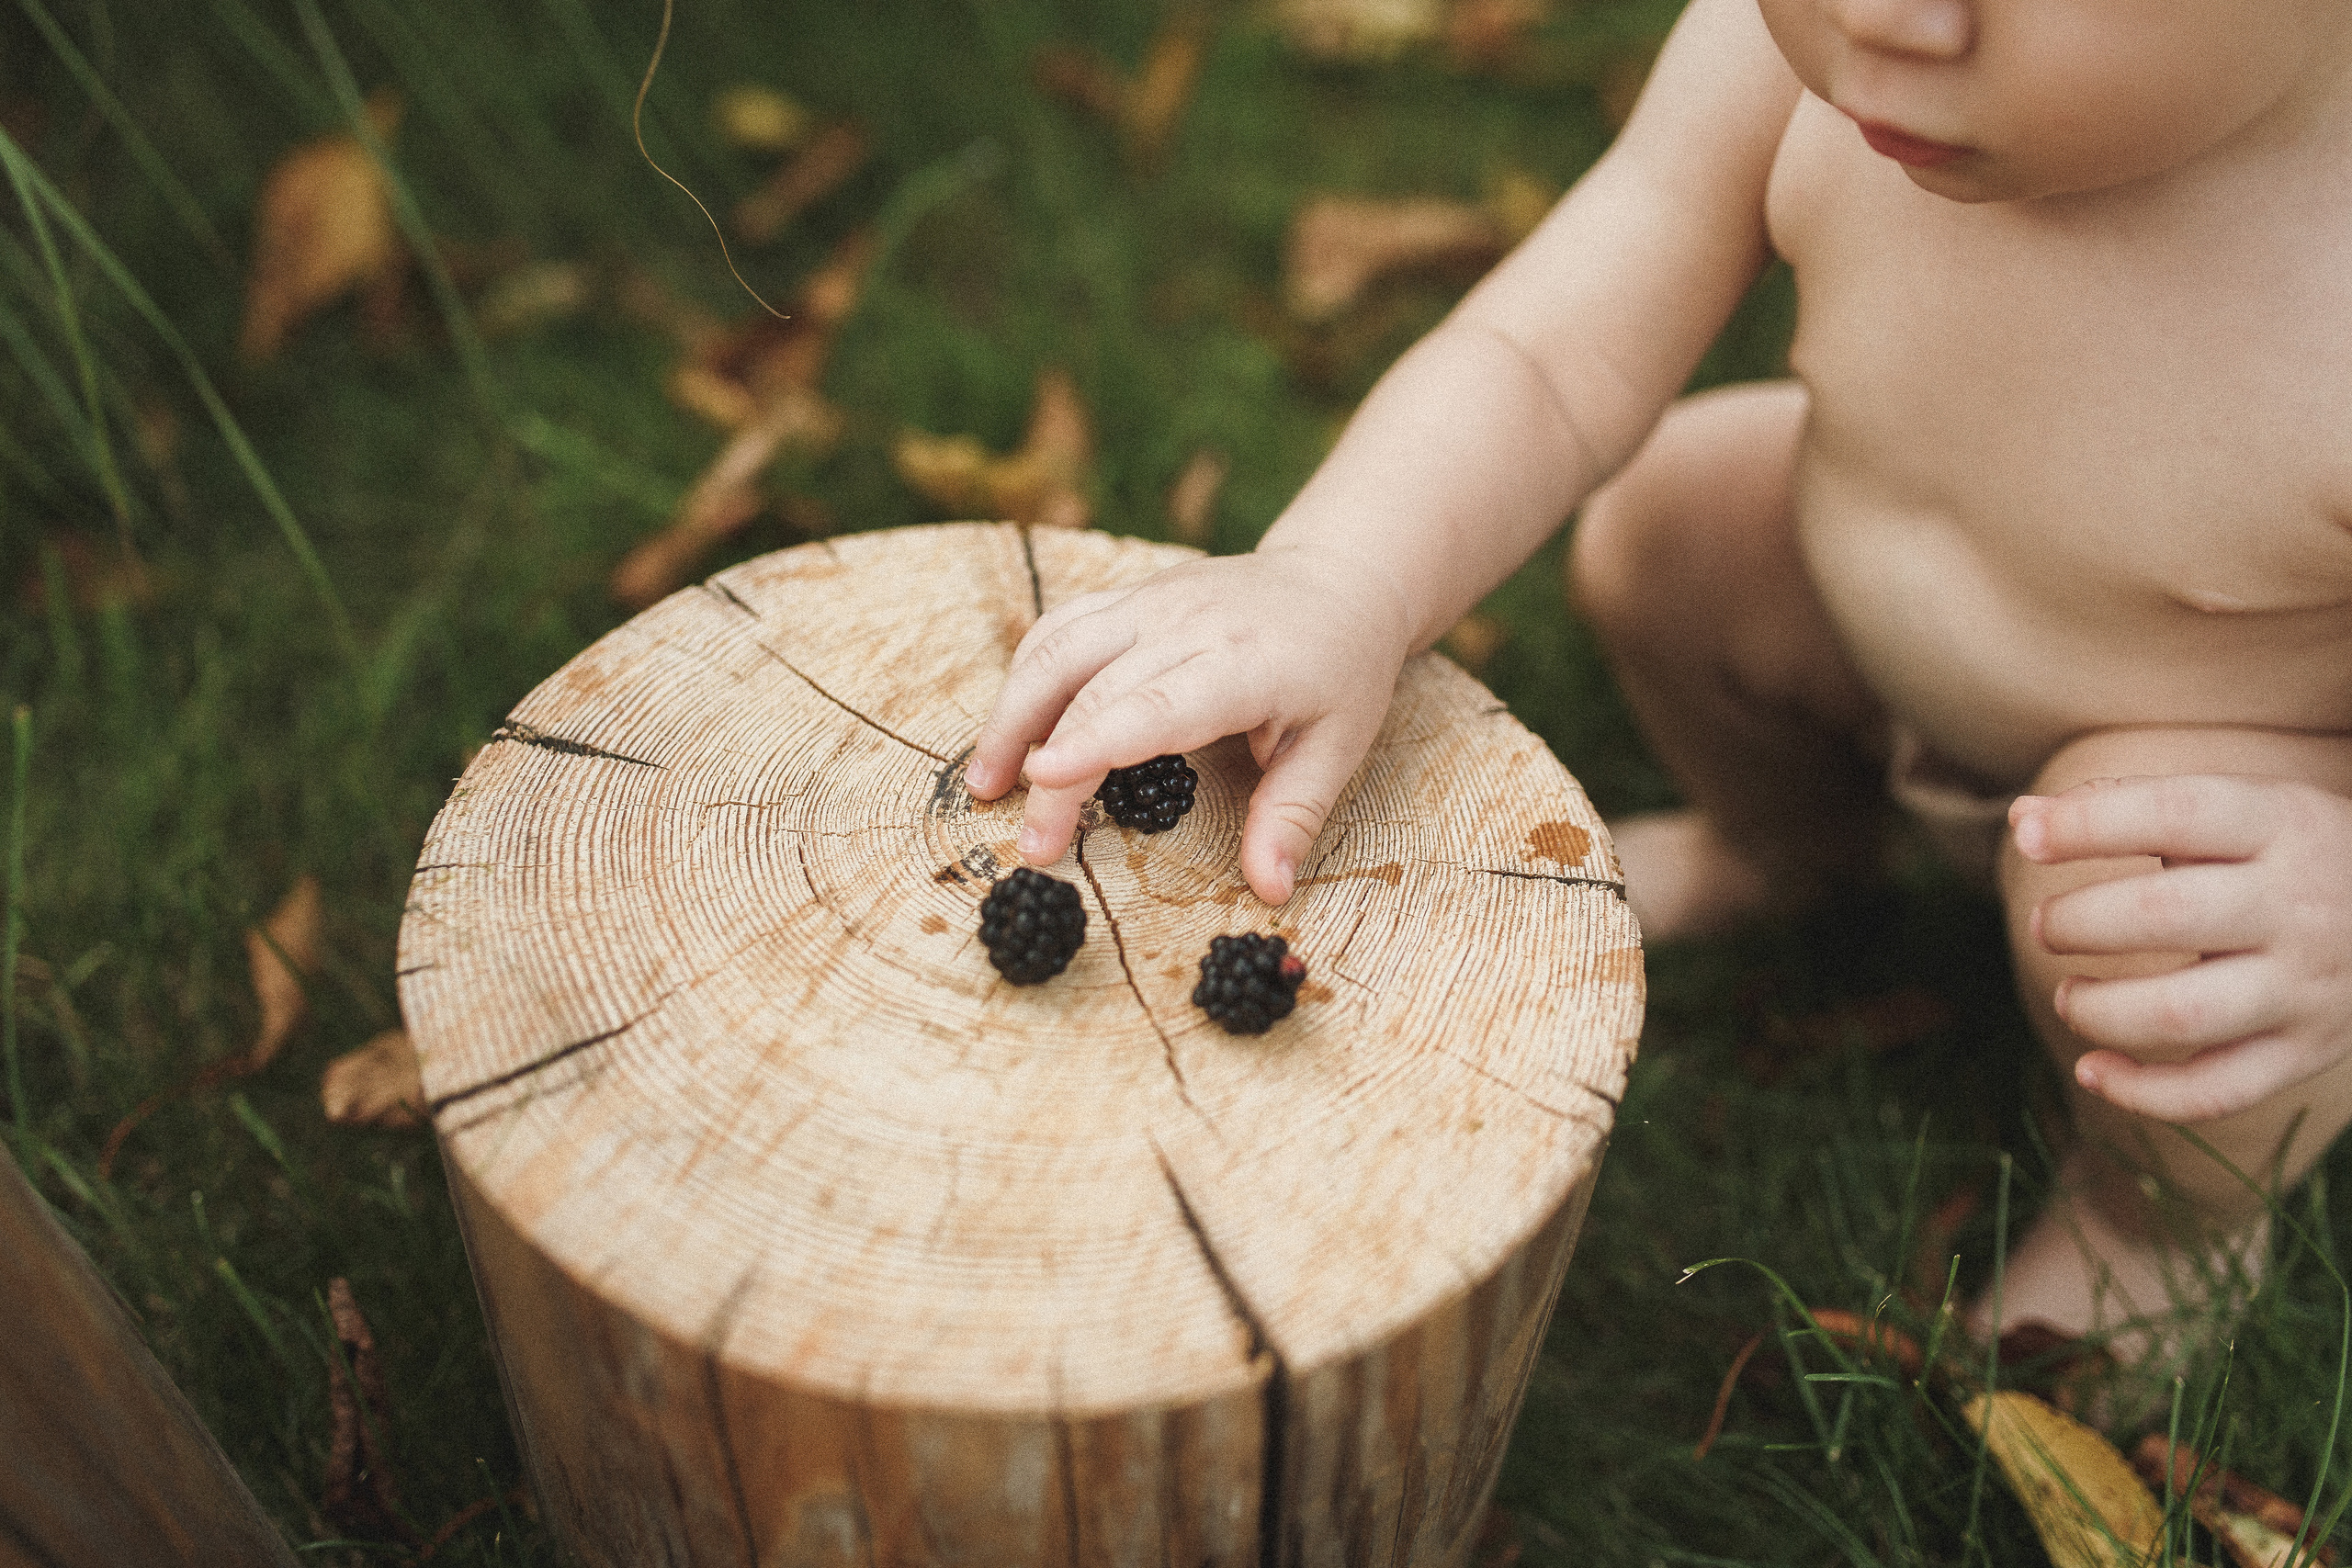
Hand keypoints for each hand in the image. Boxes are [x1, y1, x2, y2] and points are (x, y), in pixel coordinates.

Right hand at [965, 548, 1411, 904]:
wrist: (1340, 581)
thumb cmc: (1341, 671)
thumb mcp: (1337, 746)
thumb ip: (1294, 816)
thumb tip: (1269, 890)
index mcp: (1246, 662)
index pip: (1155, 703)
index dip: (1095, 741)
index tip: (1044, 779)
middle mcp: (1188, 623)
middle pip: (1093, 688)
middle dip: (1048, 765)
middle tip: (1030, 843)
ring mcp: (1152, 601)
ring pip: (1058, 646)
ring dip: (1012, 712)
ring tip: (986, 783)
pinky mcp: (1130, 595)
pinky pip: (1060, 626)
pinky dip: (1025, 676)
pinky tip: (1010, 730)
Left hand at [2013, 774, 2351, 1122]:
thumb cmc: (2287, 854)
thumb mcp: (2236, 809)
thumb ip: (2128, 806)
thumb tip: (2023, 817)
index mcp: (2279, 826)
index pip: (2174, 812)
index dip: (2088, 824)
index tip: (2029, 837)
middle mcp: (2297, 908)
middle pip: (2166, 916)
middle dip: (2080, 922)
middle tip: (2046, 925)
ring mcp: (2304, 988)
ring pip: (2183, 1014)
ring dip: (2101, 1010)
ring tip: (2069, 995)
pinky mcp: (2304, 1052)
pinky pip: (2217, 1091)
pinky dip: (2143, 1094)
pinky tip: (2092, 1068)